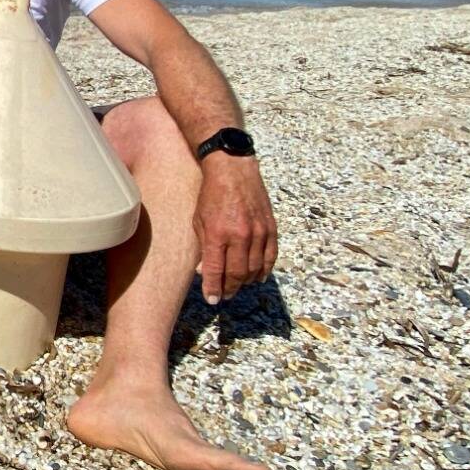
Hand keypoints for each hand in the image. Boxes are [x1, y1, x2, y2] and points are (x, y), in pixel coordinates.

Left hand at [193, 154, 277, 304]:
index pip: (216, 271)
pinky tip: (257, 277)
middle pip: (237, 274)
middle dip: (229, 289)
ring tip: (237, 287)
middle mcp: (240, 235)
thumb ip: (204, 247)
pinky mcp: (270, 227)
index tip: (212, 300)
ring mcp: (258, 231)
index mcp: (218, 233)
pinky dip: (264, 270)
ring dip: (246, 282)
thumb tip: (206, 272)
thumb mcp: (198, 221)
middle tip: (224, 295)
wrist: (233, 169)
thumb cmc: (210, 195)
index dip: (214, 289)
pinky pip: (270, 256)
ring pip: (255, 268)